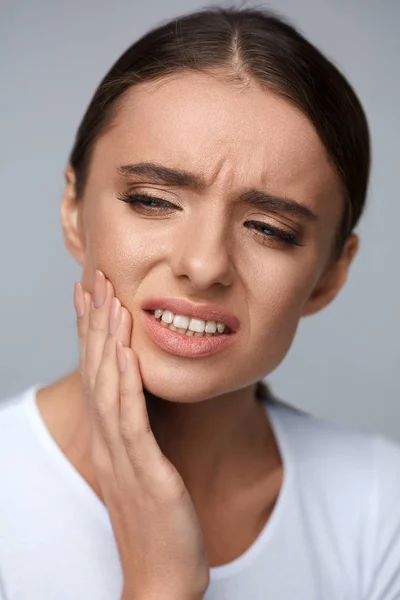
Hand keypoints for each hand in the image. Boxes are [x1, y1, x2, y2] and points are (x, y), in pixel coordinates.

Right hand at [73, 270, 209, 598]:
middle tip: (94, 279)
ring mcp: (121, 452)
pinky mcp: (142, 466)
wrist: (163, 576)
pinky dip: (124, 377)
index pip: (96, 374)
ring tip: (109, 296)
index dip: (91, 332)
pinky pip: (129, 413)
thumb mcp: (147, 471)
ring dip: (106, 337)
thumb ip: (142, 438)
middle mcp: (108, 440)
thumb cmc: (159, 524)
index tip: (92, 296)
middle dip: (94, 321)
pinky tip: (124, 347)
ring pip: (108, 382)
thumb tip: (145, 409)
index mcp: (110, 438)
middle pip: (96, 369)